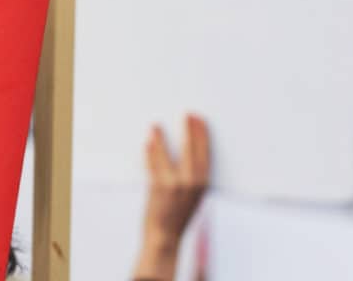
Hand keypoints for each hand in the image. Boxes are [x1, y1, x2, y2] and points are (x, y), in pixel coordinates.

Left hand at [133, 114, 209, 280]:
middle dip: (189, 131)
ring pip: (167, 155)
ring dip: (161, 139)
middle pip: (190, 150)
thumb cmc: (178, 216)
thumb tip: (190, 154)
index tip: (199, 120)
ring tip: (155, 126)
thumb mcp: (194, 196)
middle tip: (187, 114)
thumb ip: (194, 178)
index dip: (202, 135)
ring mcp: (174, 185)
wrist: (165, 237)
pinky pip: (152, 165)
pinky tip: (147, 142)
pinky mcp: (157, 188)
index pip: (205, 155)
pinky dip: (149, 153)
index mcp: (202, 185)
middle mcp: (191, 184)